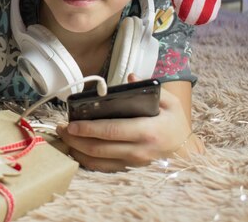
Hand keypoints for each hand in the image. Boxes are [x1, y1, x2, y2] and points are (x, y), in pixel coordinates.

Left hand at [56, 74, 195, 171]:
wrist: (187, 152)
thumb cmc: (175, 124)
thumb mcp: (170, 102)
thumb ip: (150, 88)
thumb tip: (131, 77)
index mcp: (147, 131)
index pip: (111, 131)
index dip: (88, 128)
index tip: (71, 123)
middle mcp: (138, 151)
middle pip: (99, 148)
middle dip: (75, 139)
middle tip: (60, 128)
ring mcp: (133, 163)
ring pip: (97, 161)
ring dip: (77, 150)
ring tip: (63, 137)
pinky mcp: (129, 169)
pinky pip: (103, 168)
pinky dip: (86, 161)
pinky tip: (76, 150)